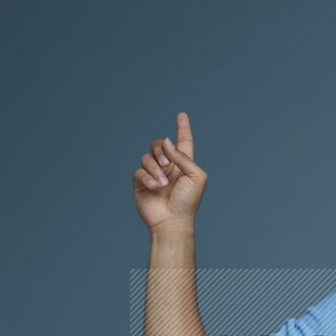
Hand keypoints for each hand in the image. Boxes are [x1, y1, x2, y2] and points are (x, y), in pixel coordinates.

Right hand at [133, 110, 207, 231]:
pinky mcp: (141, 183)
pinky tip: (155, 188)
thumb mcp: (195, 176)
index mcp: (184, 164)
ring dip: (155, 169)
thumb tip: (166, 142)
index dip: (182, 128)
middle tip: (166, 164)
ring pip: (147, 157)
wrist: (173, 221)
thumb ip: (183, 157)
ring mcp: (154, 174)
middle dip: (160, 150)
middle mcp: (168, 167)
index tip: (181, 115)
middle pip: (158, 144)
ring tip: (162, 184)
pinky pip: (139, 171)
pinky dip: (147, 178)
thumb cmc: (188, 201)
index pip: (183, 142)